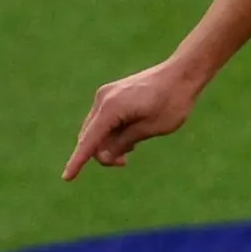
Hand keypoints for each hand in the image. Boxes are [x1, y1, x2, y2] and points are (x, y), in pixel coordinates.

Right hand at [62, 59, 202, 179]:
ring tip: (132, 148)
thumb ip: (124, 142)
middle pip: (90, 136)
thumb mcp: (150, 128)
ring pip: (96, 128)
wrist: (182, 73)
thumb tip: (103, 155)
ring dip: (108, 143)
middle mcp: (103, 99)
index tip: (67, 178)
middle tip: (124, 162)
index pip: (89, 140)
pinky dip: (112, 132)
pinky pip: (104, 119)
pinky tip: (130, 135)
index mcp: (112, 108)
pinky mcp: (113, 94)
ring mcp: (107, 94)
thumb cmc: (172, 102)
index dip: (78, 161)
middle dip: (102, 153)